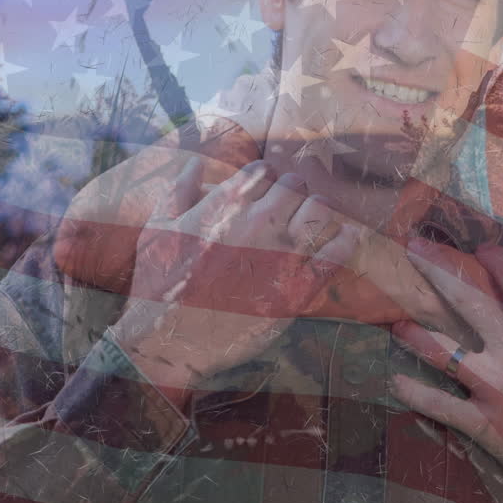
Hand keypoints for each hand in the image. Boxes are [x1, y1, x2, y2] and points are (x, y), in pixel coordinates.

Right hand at [112, 156, 360, 402]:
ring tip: (312, 219)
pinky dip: (345, 242)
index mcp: (226, 205)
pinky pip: (335, 254)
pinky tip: (345, 237)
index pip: (264, 169)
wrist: (170, 338)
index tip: (264, 189)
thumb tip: (195, 165)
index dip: (265, 177)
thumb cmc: (160, 284)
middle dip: (293, 192)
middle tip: (289, 206)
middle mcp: (258, 223)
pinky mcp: (297, 288)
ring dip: (317, 210)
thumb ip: (178, 190)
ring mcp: (281, 254)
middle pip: (295, 185)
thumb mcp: (157, 229)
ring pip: (320, 210)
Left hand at [391, 242, 502, 502]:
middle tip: (414, 249)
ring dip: (418, 334)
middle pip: (468, 301)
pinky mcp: (485, 423)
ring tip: (396, 321)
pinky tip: (397, 383)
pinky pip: (443, 405)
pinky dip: (418, 394)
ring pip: (445, 351)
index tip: (481, 250)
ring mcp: (496, 388)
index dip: (496, 260)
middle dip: (438, 271)